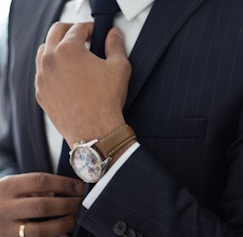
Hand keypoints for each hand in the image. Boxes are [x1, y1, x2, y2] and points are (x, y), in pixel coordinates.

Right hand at [0, 173, 83, 236]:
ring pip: (39, 230)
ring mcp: (7, 229)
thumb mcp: (14, 184)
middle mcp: (7, 208)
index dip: (64, 184)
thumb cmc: (2, 197)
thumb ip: (36, 186)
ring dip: (63, 225)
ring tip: (74, 218)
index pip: (41, 181)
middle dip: (67, 205)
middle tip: (80, 203)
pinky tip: (64, 234)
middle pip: (43, 206)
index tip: (79, 186)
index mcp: (9, 187)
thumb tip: (64, 191)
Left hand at [35, 22, 131, 146]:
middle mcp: (50, 62)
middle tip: (81, 37)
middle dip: (70, 31)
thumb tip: (114, 36)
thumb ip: (116, 46)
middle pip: (56, 33)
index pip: (77, 28)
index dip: (89, 28)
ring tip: (71, 55)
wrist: (95, 131)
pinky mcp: (41, 94)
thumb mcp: (119, 68)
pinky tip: (64, 75)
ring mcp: (43, 79)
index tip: (94, 33)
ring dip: (57, 48)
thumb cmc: (106, 102)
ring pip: (44, 52)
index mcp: (68, 50)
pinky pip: (42, 74)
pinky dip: (51, 69)